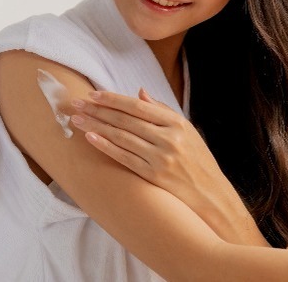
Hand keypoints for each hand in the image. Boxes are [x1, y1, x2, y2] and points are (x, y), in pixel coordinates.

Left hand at [70, 88, 268, 245]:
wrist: (211, 194)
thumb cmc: (198, 161)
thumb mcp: (187, 131)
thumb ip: (162, 112)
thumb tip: (139, 93)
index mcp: (177, 123)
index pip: (138, 106)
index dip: (113, 99)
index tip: (93, 94)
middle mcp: (169, 138)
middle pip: (126, 120)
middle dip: (98, 110)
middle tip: (76, 103)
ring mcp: (161, 157)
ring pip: (121, 137)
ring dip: (96, 126)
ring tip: (77, 119)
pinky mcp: (154, 175)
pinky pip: (124, 157)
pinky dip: (106, 146)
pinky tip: (91, 138)